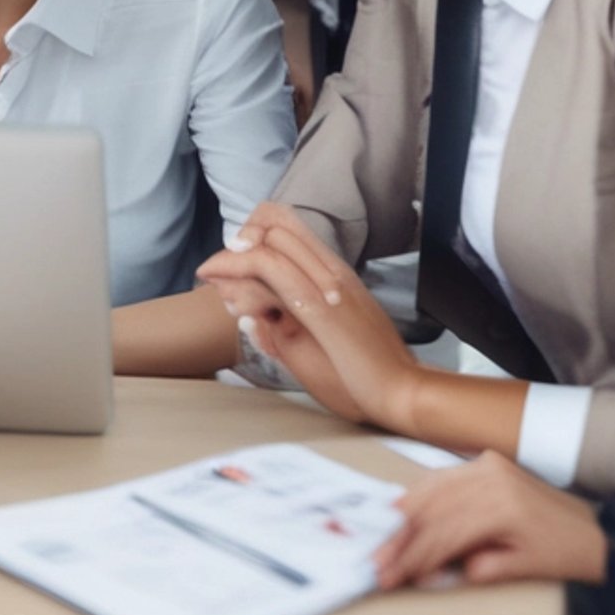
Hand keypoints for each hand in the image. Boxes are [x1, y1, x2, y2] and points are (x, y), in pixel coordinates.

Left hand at [197, 202, 420, 429]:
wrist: (403, 393)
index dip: (254, 231)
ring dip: (232, 258)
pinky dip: (244, 274)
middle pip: (274, 222)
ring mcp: (328, 286)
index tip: (235, 259)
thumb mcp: (317, 345)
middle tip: (216, 270)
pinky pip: (276, 273)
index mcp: (333, 273)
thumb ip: (283, 328)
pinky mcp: (322, 309)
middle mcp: (330, 270)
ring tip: (211, 277)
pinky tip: (228, 292)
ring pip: (271, 242)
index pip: (286, 223)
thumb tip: (249, 320)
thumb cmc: (364, 373)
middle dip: (236, 241)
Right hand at [372, 452, 607, 589]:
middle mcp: (490, 479)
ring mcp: (486, 466)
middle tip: (380, 560)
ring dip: (404, 514)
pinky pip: (443, 475)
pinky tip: (401, 505)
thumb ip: (482, 566)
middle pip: (433, 509)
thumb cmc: (562, 553)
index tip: (395, 575)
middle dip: (402, 538)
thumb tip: (438, 571)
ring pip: (432, 487)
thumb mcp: (526, 567)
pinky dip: (419, 492)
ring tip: (383, 538)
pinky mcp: (485, 461)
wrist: (590, 530)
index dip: (416, 556)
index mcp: (503, 508)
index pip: (446, 533)